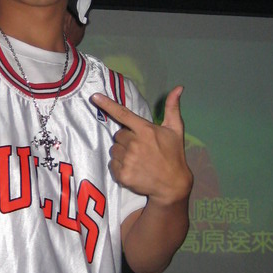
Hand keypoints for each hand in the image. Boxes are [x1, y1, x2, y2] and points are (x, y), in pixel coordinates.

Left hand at [91, 87, 192, 206]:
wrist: (173, 184)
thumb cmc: (174, 154)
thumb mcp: (176, 130)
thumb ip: (172, 108)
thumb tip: (178, 87)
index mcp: (146, 130)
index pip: (123, 114)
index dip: (107, 104)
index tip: (94, 97)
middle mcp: (135, 144)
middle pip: (118, 135)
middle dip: (126, 139)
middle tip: (140, 147)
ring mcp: (129, 160)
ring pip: (114, 150)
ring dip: (122, 153)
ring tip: (137, 159)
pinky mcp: (123, 175)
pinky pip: (113, 165)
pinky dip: (120, 167)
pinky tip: (133, 169)